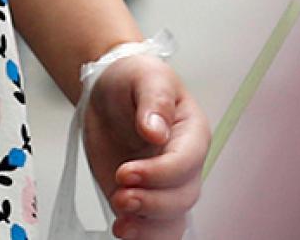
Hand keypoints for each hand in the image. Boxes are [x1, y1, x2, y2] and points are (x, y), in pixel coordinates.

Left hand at [84, 52, 206, 238]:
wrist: (108, 91)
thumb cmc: (133, 79)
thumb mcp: (145, 75)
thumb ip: (154, 101)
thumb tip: (155, 131)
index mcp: (192, 133)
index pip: (187, 162)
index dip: (160, 173)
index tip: (127, 172)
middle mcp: (183, 164)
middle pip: (183, 197)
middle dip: (152, 202)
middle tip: (120, 194)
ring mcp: (164, 184)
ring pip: (173, 219)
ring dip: (148, 227)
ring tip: (120, 222)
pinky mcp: (144, 198)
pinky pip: (156, 229)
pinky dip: (144, 236)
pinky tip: (124, 230)